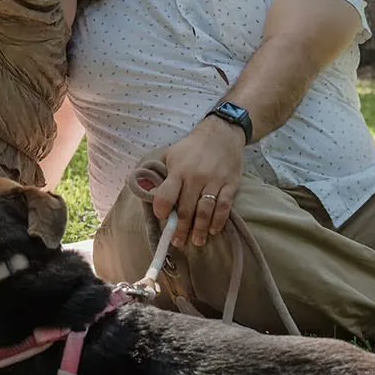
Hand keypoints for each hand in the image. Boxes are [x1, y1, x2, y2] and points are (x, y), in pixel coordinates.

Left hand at [152, 118, 244, 246]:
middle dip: (180, 229)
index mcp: (178, 170)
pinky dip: (218, 221)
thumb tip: (144, 189)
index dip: (162, 210)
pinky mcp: (230, 184)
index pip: (166, 195)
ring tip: (197, 241)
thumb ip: (158, 173)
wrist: (222, 132)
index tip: (162, 218)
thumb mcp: (170, 154)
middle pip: (186, 209)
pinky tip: (213, 230)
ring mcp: (214, 181)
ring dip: (200, 230)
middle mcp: (195, 177)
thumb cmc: (192, 147)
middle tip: (178, 242)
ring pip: (205, 211)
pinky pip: (224, 207)